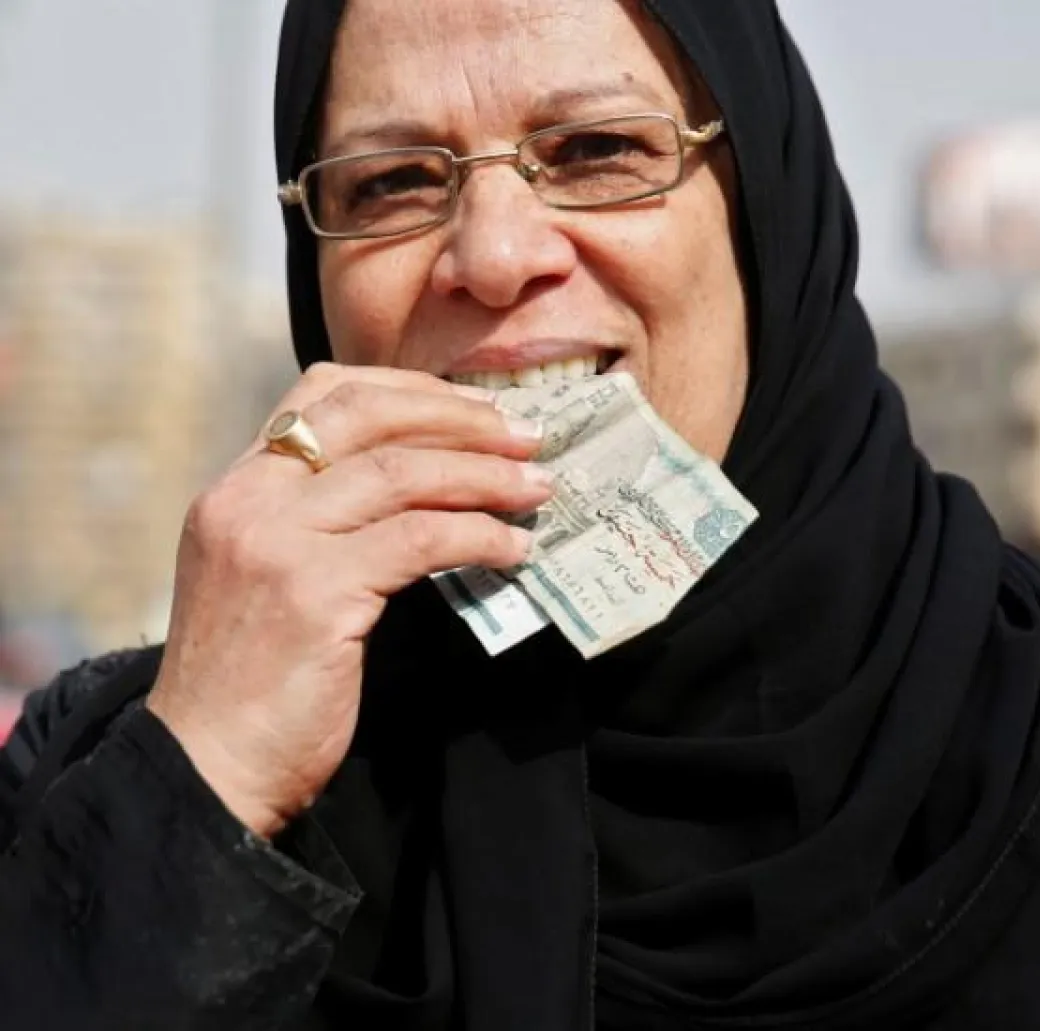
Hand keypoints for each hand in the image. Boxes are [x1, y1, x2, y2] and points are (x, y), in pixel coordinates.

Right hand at [146, 363, 550, 835]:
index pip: (323, 393)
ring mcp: (277, 542)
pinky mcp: (315, 593)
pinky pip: (421, 539)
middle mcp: (248, 500)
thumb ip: (319, 521)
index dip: (411, 390)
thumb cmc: (252, 683)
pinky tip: (512, 551)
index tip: (476, 409)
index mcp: (236, 489)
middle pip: (368, 415)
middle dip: (460, 419)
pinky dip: (479, 535)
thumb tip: (426, 486)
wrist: (206, 767)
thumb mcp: (268, 576)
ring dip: (486, 476)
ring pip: (403, 472)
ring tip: (538, 491)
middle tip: (527, 439)